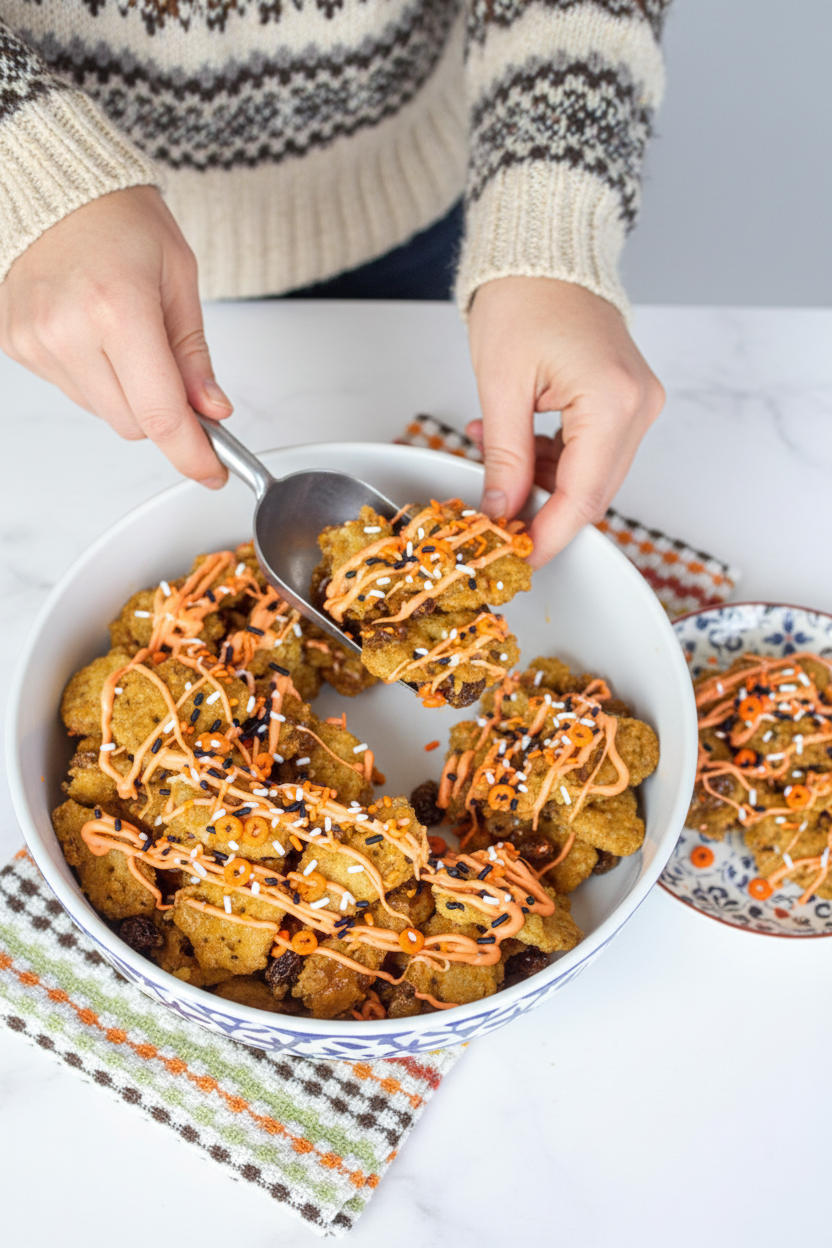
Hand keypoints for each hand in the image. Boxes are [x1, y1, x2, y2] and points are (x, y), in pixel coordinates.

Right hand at [0, 186, 231, 485]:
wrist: (56, 185)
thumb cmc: (118, 217)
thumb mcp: (178, 278)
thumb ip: (194, 355)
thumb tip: (212, 410)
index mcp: (118, 309)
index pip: (161, 415)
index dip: (192, 453)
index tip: (211, 470)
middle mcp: (68, 329)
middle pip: (134, 424)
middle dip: (164, 411)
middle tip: (173, 369)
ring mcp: (35, 340)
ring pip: (104, 413)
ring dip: (128, 393)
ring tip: (125, 334)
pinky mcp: (15, 345)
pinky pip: (73, 390)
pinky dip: (95, 376)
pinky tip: (94, 332)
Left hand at [466, 277, 664, 567]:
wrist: (544, 251)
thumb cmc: (523, 297)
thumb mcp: (500, 386)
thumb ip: (503, 458)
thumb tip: (501, 513)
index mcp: (613, 400)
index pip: (583, 495)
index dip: (550, 535)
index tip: (519, 559)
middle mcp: (639, 405)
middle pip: (595, 492)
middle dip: (545, 514)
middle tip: (498, 525)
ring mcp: (639, 402)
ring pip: (593, 475)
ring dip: (545, 483)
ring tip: (496, 461)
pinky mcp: (627, 400)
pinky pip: (594, 451)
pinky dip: (555, 460)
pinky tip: (517, 443)